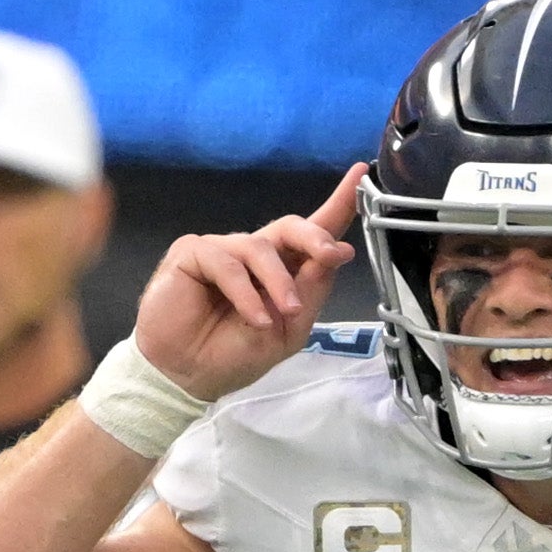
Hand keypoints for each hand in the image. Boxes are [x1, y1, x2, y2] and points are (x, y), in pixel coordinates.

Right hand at [133, 161, 368, 399]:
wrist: (189, 376)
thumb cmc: (235, 355)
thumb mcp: (289, 330)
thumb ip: (312, 290)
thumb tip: (338, 251)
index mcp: (281, 272)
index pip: (311, 235)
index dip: (337, 205)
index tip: (361, 175)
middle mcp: (253, 255)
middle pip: (290, 227)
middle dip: (315, 237)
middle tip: (332, 255)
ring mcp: (222, 250)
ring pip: (260, 247)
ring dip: (278, 283)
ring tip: (285, 314)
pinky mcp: (193, 253)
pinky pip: (227, 262)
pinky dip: (245, 292)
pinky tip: (254, 318)